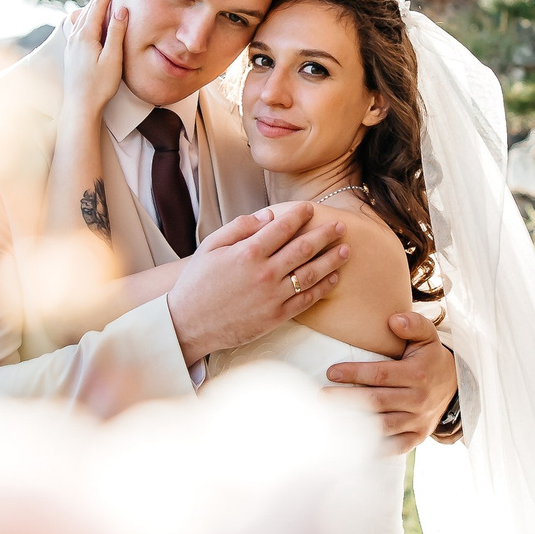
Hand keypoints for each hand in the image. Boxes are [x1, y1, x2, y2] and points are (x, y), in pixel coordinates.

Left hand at [61, 0, 126, 118]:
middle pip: (88, 9)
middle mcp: (76, 37)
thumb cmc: (99, 85)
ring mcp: (72, 45)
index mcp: (85, 36)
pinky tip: (88, 18)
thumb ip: (116, 33)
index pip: (97, 8)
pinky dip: (87, 16)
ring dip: (92, 4)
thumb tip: (120, 10)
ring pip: (82, 17)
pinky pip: (79, 26)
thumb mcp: (112, 58)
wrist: (80, 105)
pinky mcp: (72, 53)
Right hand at [167, 202, 348, 362]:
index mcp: (247, 252)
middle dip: (325, 234)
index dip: (300, 215)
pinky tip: (334, 278)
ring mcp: (272, 296)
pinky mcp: (276, 316)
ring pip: (311, 273)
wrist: (188, 324)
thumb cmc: (197, 283)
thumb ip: (239, 227)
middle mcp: (264, 272)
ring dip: (331, 259)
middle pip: (304, 248)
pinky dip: (323, 287)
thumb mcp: (210, 247)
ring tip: (346, 249)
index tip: (311, 208)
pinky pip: (306, 300)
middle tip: (340, 226)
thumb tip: (268, 215)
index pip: (283, 227)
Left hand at [327, 311, 459, 451]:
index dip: (355, 373)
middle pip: (376, 402)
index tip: (332, 372)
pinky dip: (373, 446)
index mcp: (418, 374)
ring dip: (354, 424)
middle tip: (321, 396)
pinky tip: (350, 441)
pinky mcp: (418, 436)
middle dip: (346, 399)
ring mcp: (418, 421)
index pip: (381, 375)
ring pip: (381, 426)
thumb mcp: (427, 336)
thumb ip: (413, 324)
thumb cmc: (430, 358)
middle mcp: (419, 400)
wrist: (456, 386)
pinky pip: (393, 445)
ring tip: (329, 417)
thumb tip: (393, 320)